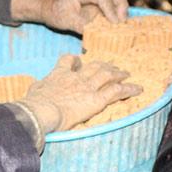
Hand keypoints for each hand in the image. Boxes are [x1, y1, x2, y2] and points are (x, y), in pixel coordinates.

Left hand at [10, 0, 128, 33]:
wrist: (46, 7)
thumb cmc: (54, 13)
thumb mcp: (68, 22)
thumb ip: (85, 27)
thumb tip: (102, 35)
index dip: (111, 10)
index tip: (115, 24)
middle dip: (121, 6)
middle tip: (122, 23)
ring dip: (120, 7)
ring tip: (120, 23)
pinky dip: (115, 9)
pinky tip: (114, 22)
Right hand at [19, 54, 140, 132]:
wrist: (40, 110)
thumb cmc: (32, 105)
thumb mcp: (32, 92)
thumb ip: (38, 88)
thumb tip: (35, 89)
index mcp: (59, 74)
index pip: (69, 61)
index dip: (76, 60)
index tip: (80, 61)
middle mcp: (76, 77)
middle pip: (94, 66)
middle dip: (105, 66)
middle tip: (113, 67)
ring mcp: (87, 87)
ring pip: (107, 76)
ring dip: (118, 74)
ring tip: (126, 74)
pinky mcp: (96, 100)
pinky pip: (116, 91)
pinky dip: (129, 89)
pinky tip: (138, 89)